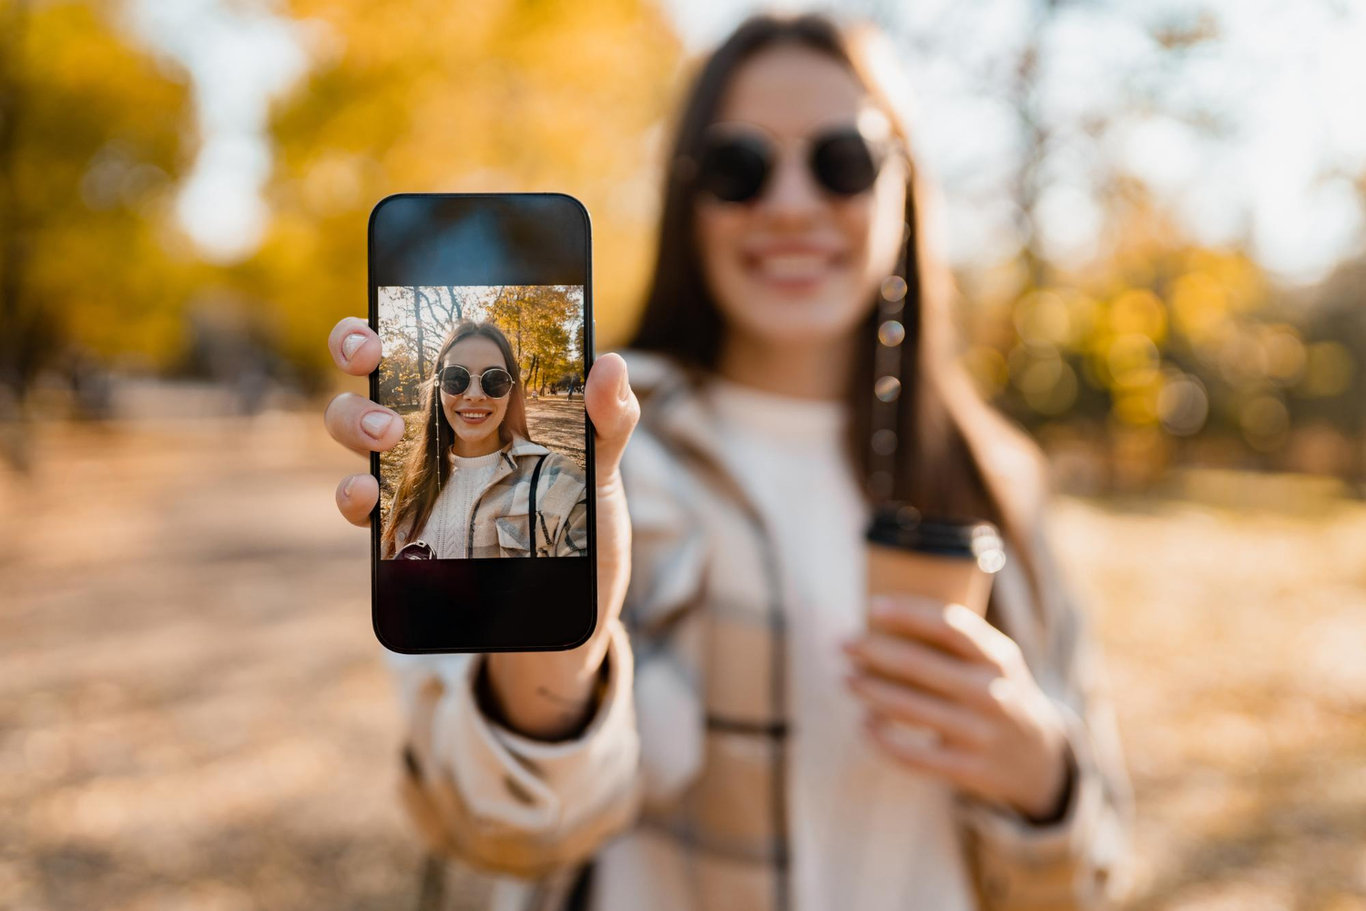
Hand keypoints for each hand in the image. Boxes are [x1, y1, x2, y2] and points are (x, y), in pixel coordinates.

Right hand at [324, 317, 639, 738]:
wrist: (573, 609)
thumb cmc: (585, 526)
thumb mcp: (605, 470)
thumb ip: (610, 419)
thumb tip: (609, 362)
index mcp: (480, 396)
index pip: (426, 340)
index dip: (397, 313)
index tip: (384, 309)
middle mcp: (435, 428)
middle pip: (372, 370)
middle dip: (355, 348)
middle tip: (370, 356)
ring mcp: (416, 477)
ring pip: (354, 429)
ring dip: (354, 419)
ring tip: (385, 432)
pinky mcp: (408, 531)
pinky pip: (362, 506)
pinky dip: (353, 496)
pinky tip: (368, 498)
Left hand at [843, 596, 1070, 820]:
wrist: (1038, 758)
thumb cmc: (997, 692)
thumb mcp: (994, 661)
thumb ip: (956, 640)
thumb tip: (884, 614)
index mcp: (997, 657)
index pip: (950, 626)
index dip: (908, 614)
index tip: (872, 607)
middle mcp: (992, 692)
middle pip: (918, 665)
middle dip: (872, 651)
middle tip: (842, 644)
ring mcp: (981, 733)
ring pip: (909, 708)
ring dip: (870, 691)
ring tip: (847, 679)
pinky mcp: (968, 769)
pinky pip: (913, 755)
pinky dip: (882, 739)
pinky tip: (865, 725)